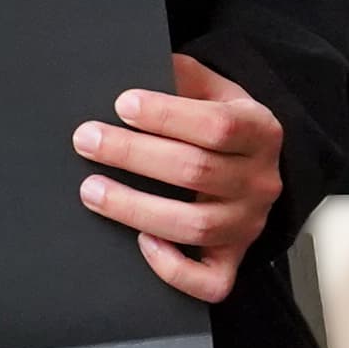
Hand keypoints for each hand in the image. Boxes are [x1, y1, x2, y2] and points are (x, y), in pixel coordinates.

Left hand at [75, 50, 285, 302]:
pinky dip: (173, 269)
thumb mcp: (214, 89)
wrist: (255, 162)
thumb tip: (133, 65)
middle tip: (87, 140)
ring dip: (135, 208)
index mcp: (260, 132)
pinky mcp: (234, 258)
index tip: (123, 104)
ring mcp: (249, 224)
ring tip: (93, 190)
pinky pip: (211, 282)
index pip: (218, 126)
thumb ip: (183, 77)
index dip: (167, 116)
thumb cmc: (222, 122)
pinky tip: (142, 243)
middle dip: (133, 154)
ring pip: (195, 226)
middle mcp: (261, 181)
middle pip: (197, 172)